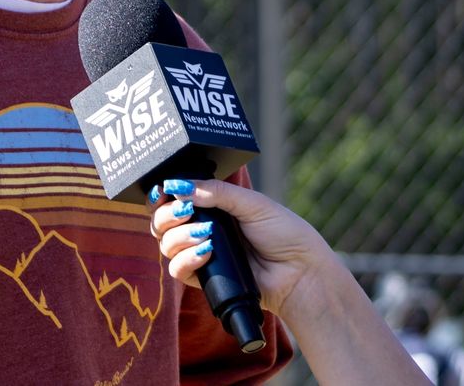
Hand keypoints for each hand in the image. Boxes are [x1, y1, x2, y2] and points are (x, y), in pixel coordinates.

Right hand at [150, 178, 338, 320]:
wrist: (300, 272)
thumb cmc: (284, 233)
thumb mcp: (251, 203)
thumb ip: (215, 191)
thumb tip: (179, 185)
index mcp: (213, 205)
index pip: (174, 198)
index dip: (163, 194)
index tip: (165, 191)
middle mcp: (202, 227)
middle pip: (162, 222)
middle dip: (167, 214)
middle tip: (185, 211)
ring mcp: (201, 253)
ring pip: (166, 244)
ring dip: (179, 236)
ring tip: (206, 233)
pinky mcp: (204, 278)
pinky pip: (177, 270)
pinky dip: (186, 259)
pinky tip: (206, 252)